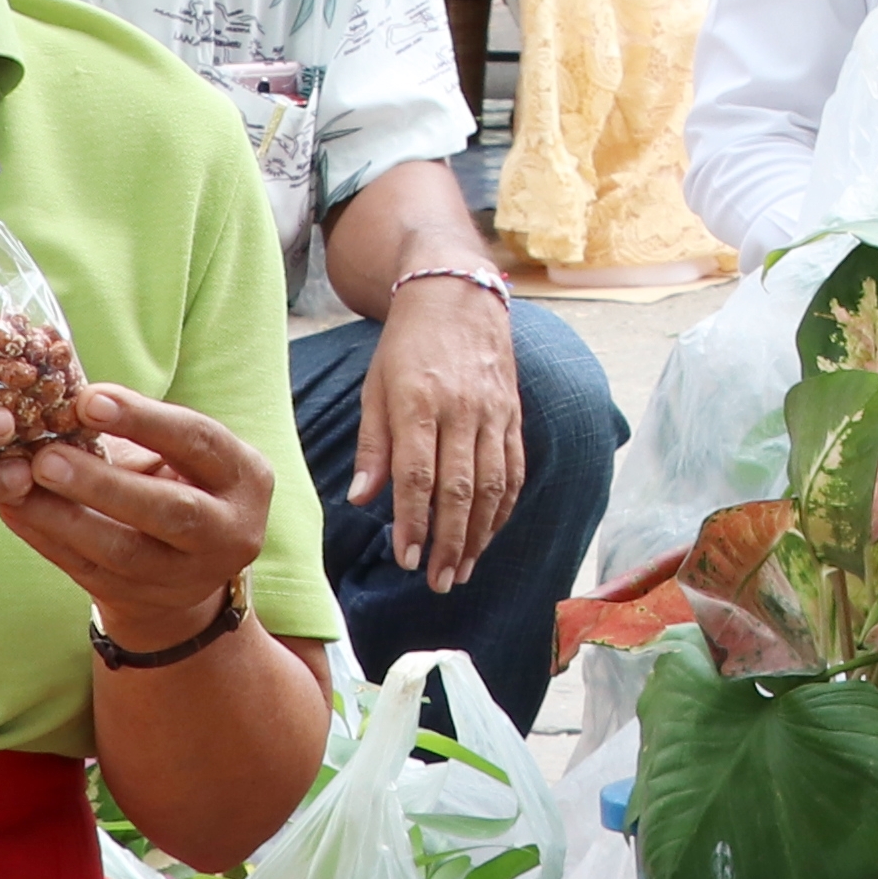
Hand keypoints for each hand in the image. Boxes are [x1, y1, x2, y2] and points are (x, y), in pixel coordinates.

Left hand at [0, 383, 278, 656]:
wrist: (190, 565)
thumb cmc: (177, 480)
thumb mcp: (178, 452)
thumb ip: (132, 427)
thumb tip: (61, 393)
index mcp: (244, 477)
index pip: (198, 442)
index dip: (145, 420)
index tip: (87, 400)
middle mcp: (229, 531)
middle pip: (169, 510)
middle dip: (104, 484)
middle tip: (45, 458)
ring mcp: (188, 575)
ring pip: (124, 552)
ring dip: (64, 518)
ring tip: (16, 487)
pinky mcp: (144, 599)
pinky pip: (89, 573)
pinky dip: (47, 541)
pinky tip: (15, 513)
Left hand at [354, 281, 526, 583]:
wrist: (456, 296)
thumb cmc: (406, 346)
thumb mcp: (375, 388)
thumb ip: (373, 446)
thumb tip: (363, 501)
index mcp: (419, 402)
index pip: (418, 474)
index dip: (415, 521)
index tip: (407, 559)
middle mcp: (461, 409)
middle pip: (460, 488)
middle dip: (450, 541)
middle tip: (439, 582)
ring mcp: (493, 412)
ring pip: (493, 484)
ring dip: (479, 534)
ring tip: (463, 570)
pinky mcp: (513, 414)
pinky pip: (515, 469)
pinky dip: (504, 507)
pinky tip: (489, 534)